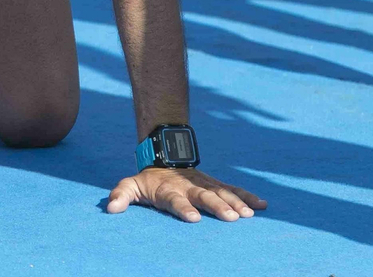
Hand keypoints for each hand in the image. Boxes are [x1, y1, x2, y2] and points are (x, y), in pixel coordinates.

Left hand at [106, 167, 266, 222]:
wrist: (164, 155)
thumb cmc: (147, 180)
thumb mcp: (130, 185)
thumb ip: (121, 195)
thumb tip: (110, 209)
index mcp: (168, 190)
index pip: (176, 200)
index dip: (183, 208)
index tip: (194, 218)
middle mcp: (189, 186)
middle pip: (204, 196)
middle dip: (217, 206)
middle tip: (231, 218)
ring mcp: (204, 184)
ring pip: (222, 192)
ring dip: (236, 202)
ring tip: (248, 215)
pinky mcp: (215, 183)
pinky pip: (233, 189)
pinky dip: (248, 196)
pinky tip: (263, 205)